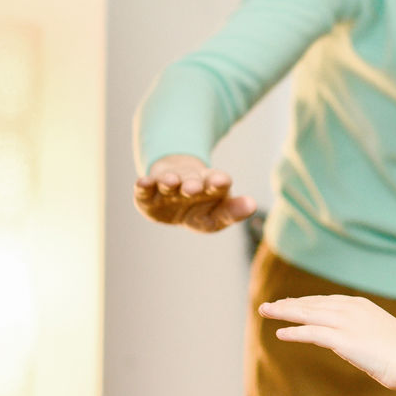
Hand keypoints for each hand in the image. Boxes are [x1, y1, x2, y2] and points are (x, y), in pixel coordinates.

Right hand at [134, 154, 255, 232]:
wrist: (173, 197)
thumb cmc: (202, 208)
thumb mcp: (218, 214)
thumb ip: (233, 211)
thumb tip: (253, 205)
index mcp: (210, 186)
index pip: (217, 182)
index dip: (219, 181)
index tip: (223, 181)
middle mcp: (189, 182)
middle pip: (192, 181)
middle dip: (193, 184)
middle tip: (194, 188)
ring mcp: (168, 186)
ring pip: (169, 181)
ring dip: (169, 181)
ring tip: (170, 182)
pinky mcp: (148, 193)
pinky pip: (145, 187)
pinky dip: (143, 185)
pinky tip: (142, 182)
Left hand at [258, 294, 395, 394]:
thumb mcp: (384, 339)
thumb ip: (367, 338)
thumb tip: (362, 348)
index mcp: (362, 306)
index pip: (326, 301)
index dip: (306, 302)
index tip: (291, 303)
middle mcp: (351, 309)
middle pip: (312, 304)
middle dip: (289, 304)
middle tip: (269, 306)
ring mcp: (346, 322)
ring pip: (307, 314)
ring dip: (284, 313)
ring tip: (266, 312)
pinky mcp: (341, 339)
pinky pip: (311, 333)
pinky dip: (294, 333)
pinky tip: (281, 334)